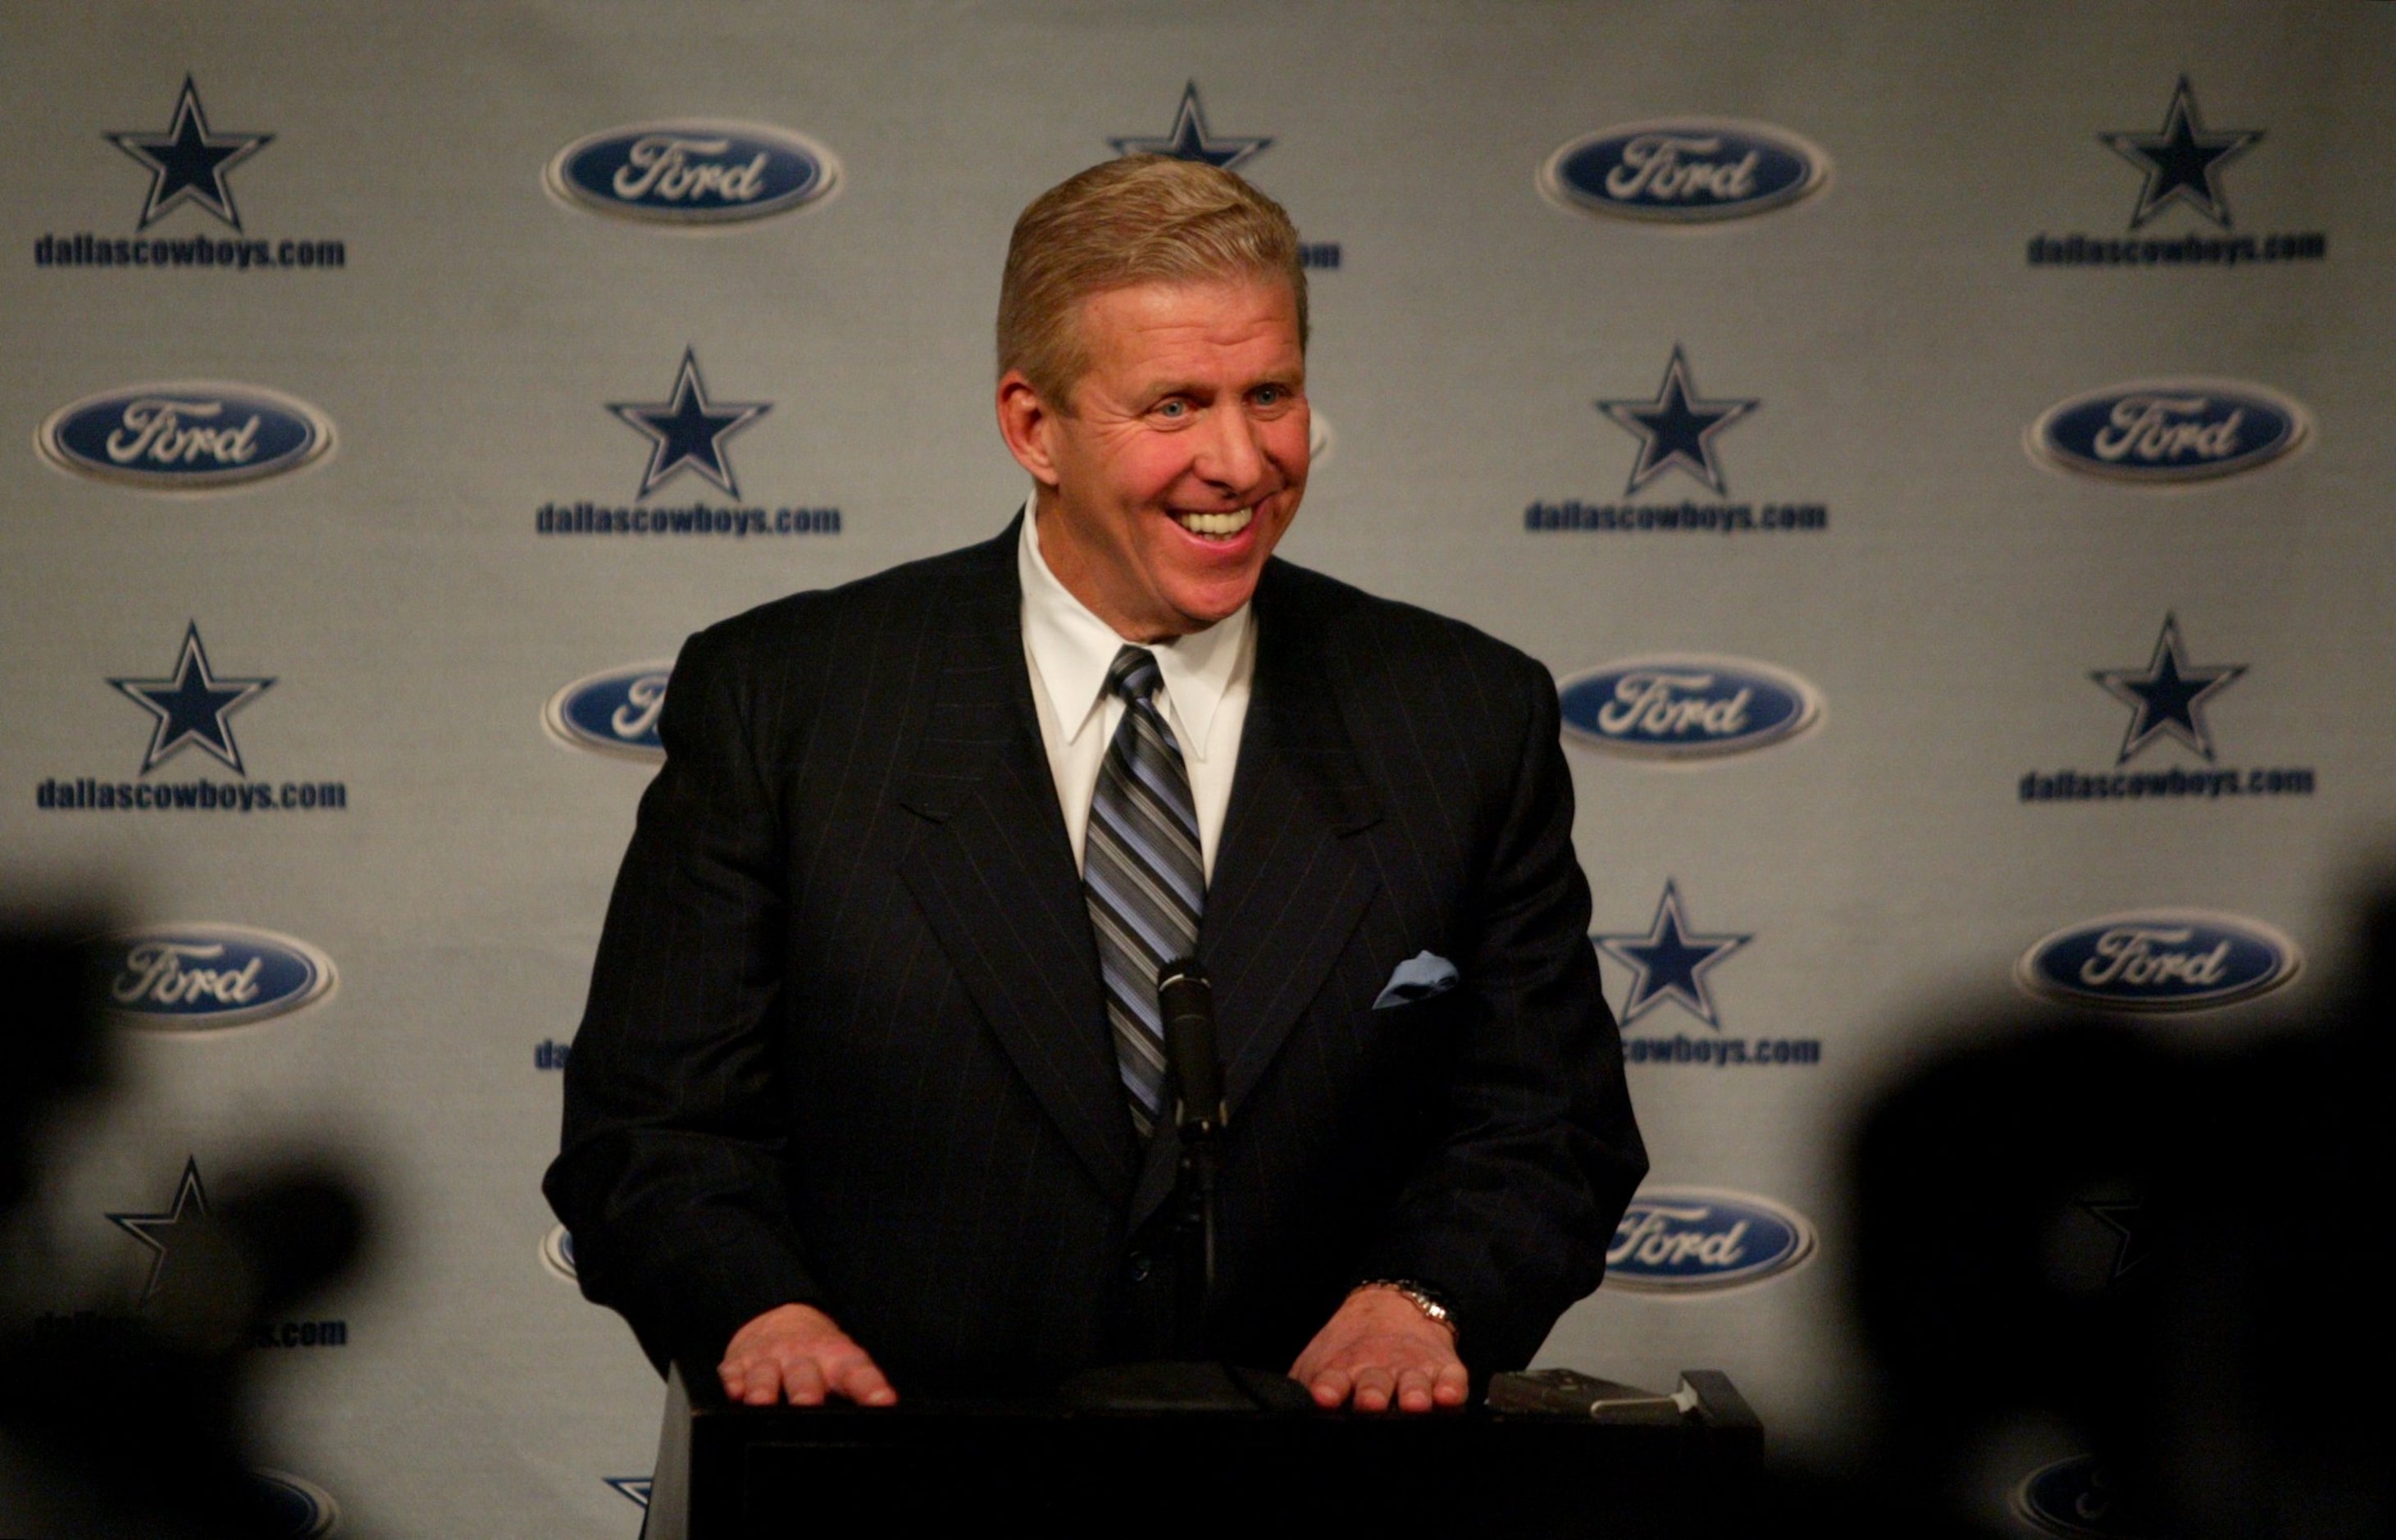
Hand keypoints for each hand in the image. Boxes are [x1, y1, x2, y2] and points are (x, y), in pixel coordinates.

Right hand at [717, 1302, 896, 1406]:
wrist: (780, 1317)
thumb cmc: (817, 1354)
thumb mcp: (841, 1363)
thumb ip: (855, 1389)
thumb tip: (878, 1423)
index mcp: (836, 1359)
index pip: (858, 1374)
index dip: (872, 1388)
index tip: (884, 1402)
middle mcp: (802, 1357)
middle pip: (805, 1375)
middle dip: (806, 1391)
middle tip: (810, 1404)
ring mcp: (769, 1360)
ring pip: (765, 1375)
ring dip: (764, 1389)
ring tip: (762, 1403)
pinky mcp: (739, 1364)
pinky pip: (733, 1373)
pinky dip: (732, 1383)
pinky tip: (733, 1392)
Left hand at [1289, 1285, 1467, 1412]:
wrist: (1391, 1305)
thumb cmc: (1349, 1349)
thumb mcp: (1319, 1363)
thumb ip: (1305, 1386)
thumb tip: (1285, 1414)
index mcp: (1343, 1370)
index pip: (1332, 1379)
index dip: (1328, 1387)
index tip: (1324, 1397)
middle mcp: (1379, 1371)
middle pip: (1374, 1385)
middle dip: (1372, 1395)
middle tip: (1370, 1404)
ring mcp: (1413, 1370)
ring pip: (1414, 1384)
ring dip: (1414, 1394)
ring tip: (1414, 1404)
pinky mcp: (1445, 1370)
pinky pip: (1452, 1380)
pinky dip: (1452, 1388)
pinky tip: (1449, 1396)